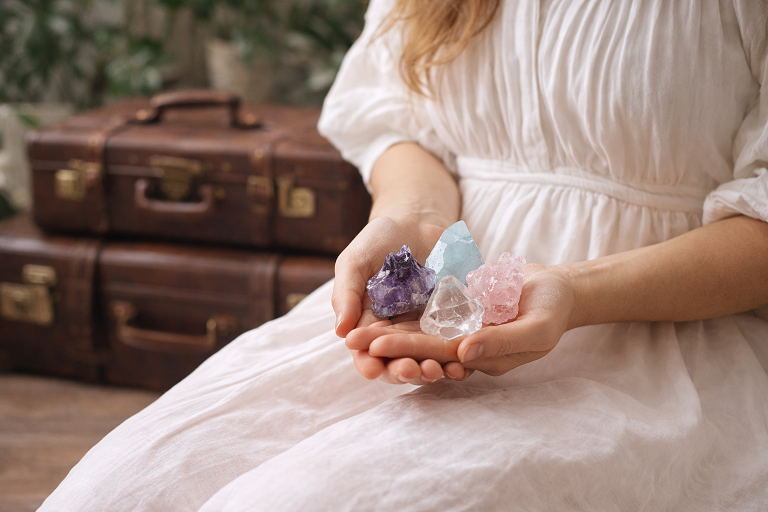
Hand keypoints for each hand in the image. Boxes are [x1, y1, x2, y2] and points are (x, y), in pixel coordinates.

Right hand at [333, 213, 457, 383]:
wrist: (416, 221)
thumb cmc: (377, 241)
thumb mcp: (354, 262)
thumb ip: (346, 294)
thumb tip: (340, 331)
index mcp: (370, 325)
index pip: (367, 353)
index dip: (369, 363)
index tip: (373, 369)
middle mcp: (399, 333)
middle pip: (400, 361)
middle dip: (404, 371)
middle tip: (411, 370)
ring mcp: (427, 328)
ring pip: (429, 358)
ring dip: (433, 370)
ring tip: (437, 371)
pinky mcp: (454, 318)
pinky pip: (458, 341)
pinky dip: (461, 353)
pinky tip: (463, 361)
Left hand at [346, 264, 576, 377]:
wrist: (560, 289)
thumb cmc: (554, 311)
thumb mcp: (537, 329)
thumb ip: (502, 341)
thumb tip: (463, 353)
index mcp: (481, 357)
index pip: (437, 356)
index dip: (407, 349)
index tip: (377, 344)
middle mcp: (466, 347)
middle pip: (420, 345)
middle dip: (387, 344)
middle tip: (352, 339)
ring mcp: (462, 328)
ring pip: (420, 330)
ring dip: (389, 329)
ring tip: (355, 329)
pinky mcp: (461, 309)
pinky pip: (430, 310)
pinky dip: (407, 310)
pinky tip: (380, 306)